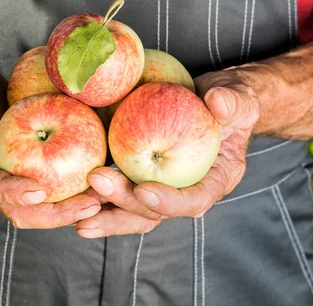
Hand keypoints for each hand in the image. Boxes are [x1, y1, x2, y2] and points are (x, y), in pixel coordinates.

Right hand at [0, 55, 100, 228]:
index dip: (13, 192)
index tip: (39, 191)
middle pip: (25, 210)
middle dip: (56, 214)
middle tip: (88, 206)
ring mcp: (18, 177)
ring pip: (47, 206)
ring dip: (75, 209)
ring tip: (107, 201)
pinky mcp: (37, 170)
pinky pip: (60, 186)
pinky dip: (82, 190)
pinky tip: (109, 184)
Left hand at [76, 70, 258, 237]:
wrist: (214, 102)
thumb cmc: (231, 101)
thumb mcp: (239, 98)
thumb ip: (233, 102)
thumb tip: (217, 102)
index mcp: (214, 181)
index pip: (194, 201)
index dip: (168, 201)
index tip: (144, 189)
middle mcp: (185, 192)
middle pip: (154, 212)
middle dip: (124, 202)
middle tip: (97, 183)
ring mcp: (162, 188)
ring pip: (132, 211)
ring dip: (104, 214)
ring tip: (75, 214)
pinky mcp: (142, 178)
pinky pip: (119, 192)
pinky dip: (97, 197)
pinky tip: (72, 197)